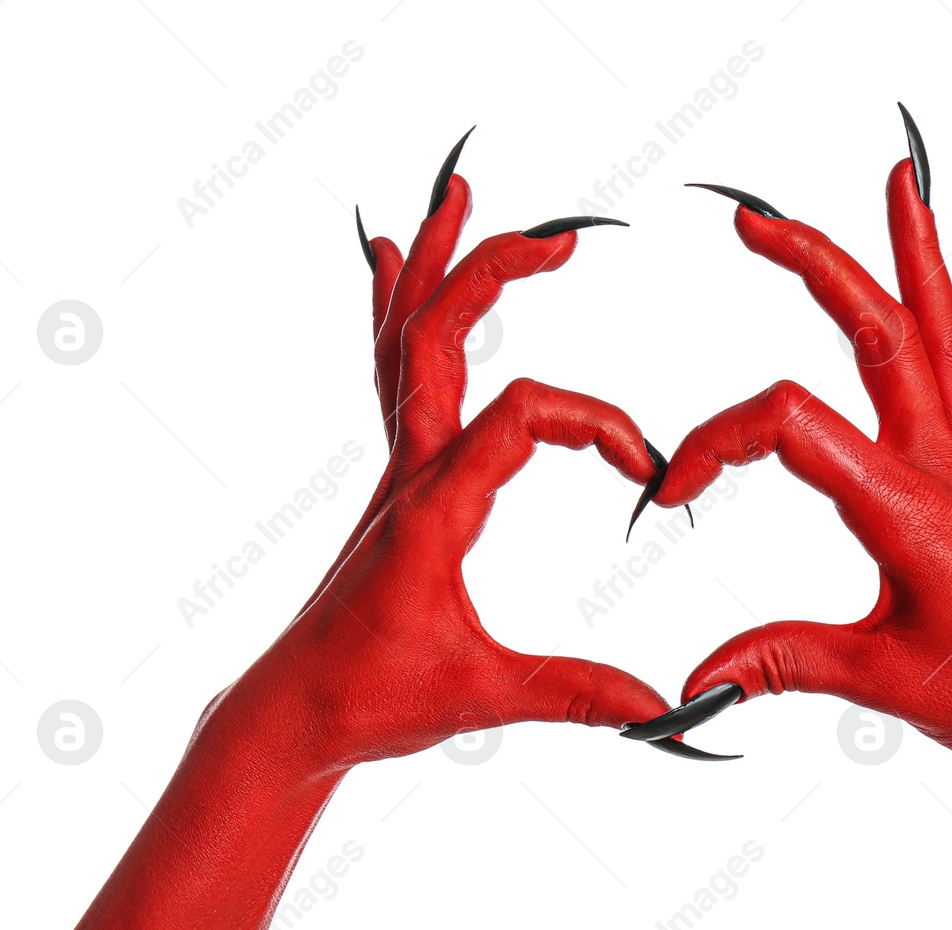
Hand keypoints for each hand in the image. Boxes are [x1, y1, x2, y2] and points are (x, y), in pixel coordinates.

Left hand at [223, 144, 670, 771]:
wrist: (290, 708)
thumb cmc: (371, 698)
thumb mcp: (481, 695)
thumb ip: (576, 693)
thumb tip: (661, 705)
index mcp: (431, 511)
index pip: (519, 419)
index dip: (593, 424)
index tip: (647, 468)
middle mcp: (406, 473)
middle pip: (437, 339)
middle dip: (491, 275)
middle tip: (557, 240)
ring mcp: (394, 470)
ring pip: (405, 342)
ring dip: (433, 268)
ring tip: (455, 200)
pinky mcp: (394, 481)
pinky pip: (392, 373)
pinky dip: (396, 310)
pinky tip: (393, 263)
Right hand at [648, 129, 951, 789]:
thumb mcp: (880, 681)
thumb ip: (780, 663)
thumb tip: (693, 679)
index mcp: (906, 505)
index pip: (791, 425)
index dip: (718, 443)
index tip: (674, 491)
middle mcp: (945, 469)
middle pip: (877, 334)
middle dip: (814, 265)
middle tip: (753, 223)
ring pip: (944, 338)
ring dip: (917, 256)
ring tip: (905, 182)